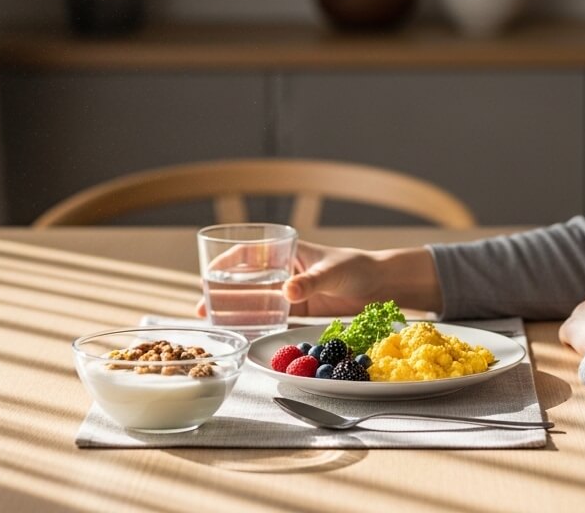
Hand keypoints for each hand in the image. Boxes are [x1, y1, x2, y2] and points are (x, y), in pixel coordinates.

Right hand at [195, 241, 439, 318]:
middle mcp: (284, 270)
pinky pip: (273, 315)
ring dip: (235, 309)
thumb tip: (286, 292)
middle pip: (246, 279)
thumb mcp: (333, 271)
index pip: (249, 252)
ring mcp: (291, 291)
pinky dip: (257, 322)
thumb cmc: (359, 267)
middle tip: (202, 308)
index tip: (208, 274)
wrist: (382, 285)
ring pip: (256, 298)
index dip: (226, 262)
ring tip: (214, 322)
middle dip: (222, 291)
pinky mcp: (301, 309)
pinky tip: (243, 332)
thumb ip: (311, 282)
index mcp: (288, 251)